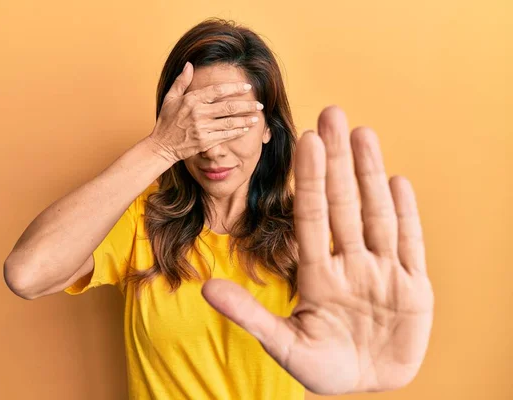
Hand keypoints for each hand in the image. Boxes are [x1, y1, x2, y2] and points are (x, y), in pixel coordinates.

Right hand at [148, 61, 263, 162]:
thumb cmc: (166, 121)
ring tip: (256, 117)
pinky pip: (225, 136)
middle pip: (228, 107)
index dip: (234, 88)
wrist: (162, 146)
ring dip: (245, 120)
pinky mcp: (205, 142)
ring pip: (230, 123)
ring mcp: (202, 129)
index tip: (247, 87)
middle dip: (246, 105)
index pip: (217, 91)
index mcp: (191, 100)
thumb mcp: (170, 98)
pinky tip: (245, 128)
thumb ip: (181, 81)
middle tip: (259, 104)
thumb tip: (189, 64)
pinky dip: (237, 132)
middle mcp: (198, 113)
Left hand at [201, 106, 433, 394]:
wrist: (367, 385)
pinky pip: (410, 245)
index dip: (309, 180)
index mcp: (318, 276)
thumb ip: (248, 315)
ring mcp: (383, 273)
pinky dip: (406, 214)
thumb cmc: (323, 367)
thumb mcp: (282, 344)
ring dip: (370, 173)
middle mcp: (351, 265)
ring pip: (377, 214)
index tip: (303, 140)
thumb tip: (205, 289)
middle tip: (331, 113)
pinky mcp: (414, 289)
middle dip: (338, 160)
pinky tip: (396, 180)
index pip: (311, 218)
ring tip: (362, 132)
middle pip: (344, 204)